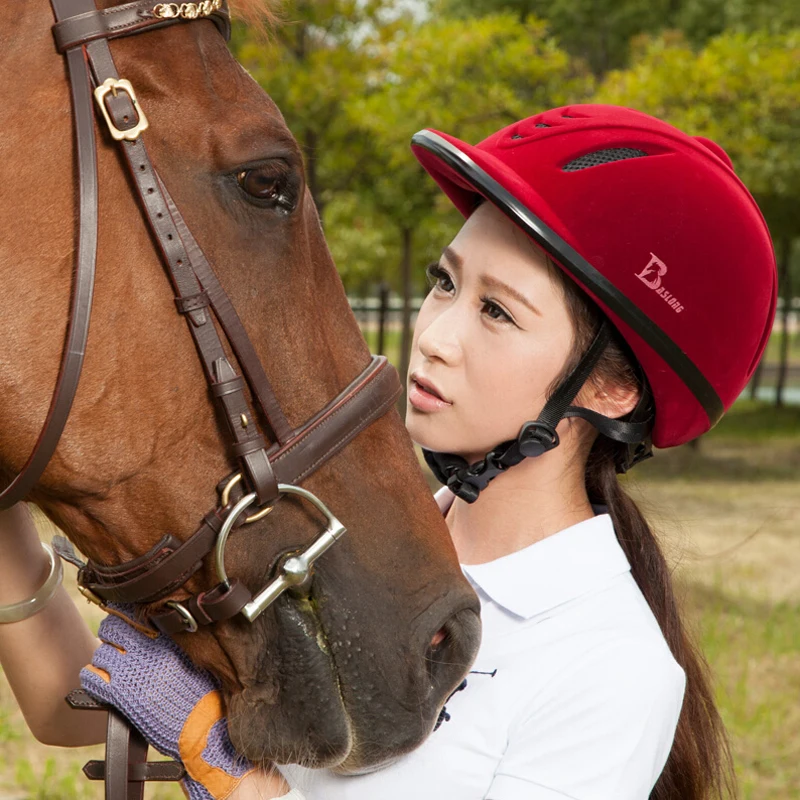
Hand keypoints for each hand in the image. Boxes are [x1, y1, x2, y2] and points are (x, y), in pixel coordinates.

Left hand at [81, 610, 253, 799]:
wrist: (202, 725)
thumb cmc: (203, 692)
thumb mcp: (193, 656)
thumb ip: (172, 641)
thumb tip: (154, 629)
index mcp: (168, 637)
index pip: (135, 612)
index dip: (125, 613)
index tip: (125, 616)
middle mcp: (148, 649)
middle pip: (112, 628)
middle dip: (111, 633)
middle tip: (116, 641)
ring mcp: (132, 671)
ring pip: (100, 653)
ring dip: (104, 658)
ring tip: (112, 666)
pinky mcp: (121, 695)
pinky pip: (91, 678)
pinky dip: (92, 677)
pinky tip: (100, 680)